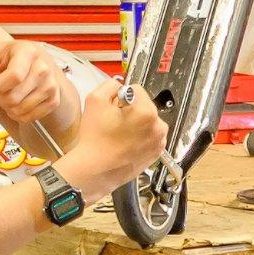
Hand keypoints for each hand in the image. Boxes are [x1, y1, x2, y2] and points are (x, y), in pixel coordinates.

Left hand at [0, 39, 63, 129]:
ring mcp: (51, 86)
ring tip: (4, 98)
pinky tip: (14, 106)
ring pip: (21, 109)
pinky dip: (18, 116)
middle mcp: (44, 69)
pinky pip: (30, 117)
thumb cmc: (10, 57)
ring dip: (7, 108)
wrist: (35, 61)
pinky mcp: (54, 100)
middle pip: (14, 97)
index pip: (14, 76)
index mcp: (29, 53)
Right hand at [64, 83, 166, 198]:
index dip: (121, 97)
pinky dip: (141, 137)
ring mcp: (159, 142)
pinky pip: (150, 136)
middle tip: (114, 123)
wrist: (94, 169)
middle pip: (144, 105)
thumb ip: (110, 85)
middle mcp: (158, 126)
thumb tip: (120, 86)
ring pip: (148, 121)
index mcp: (147, 111)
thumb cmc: (94, 137)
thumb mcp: (95, 100)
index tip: (113, 109)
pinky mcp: (156, 154)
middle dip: (131, 110)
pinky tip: (125, 143)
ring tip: (119, 134)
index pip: (136, 90)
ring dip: (137, 123)